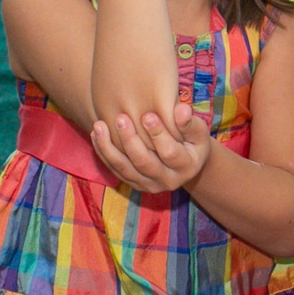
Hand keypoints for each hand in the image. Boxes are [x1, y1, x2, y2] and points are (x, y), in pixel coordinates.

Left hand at [91, 101, 212, 192]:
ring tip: (99, 126)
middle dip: (130, 140)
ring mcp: (149, 185)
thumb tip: (181, 110)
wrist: (184, 161)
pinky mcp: (134, 184)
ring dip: (109, 148)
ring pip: (124, 169)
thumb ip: (188, 122)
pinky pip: (115, 170)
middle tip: (121, 118)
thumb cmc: (192, 140)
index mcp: (186, 167)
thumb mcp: (197, 132)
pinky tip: (95, 134)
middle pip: (144, 163)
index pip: (170, 153)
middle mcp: (167, 181)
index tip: (147, 115)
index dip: (158, 134)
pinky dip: (103, 152)